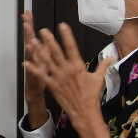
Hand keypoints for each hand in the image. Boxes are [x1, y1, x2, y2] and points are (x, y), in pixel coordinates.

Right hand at [21, 11, 47, 126]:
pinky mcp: (33, 75)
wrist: (35, 93)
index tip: (28, 13)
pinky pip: (32, 68)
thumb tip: (48, 40)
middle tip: (26, 18)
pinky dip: (29, 62)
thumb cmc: (42, 77)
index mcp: (38, 52)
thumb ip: (47, 50)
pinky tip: (27, 55)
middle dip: (28, 29)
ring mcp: (32, 66)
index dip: (31, 24)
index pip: (34, 35)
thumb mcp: (46, 61)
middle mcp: (32, 56)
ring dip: (28, 42)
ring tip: (28, 33)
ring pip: (29, 52)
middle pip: (30, 40)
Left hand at [23, 22, 112, 137]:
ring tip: (32, 41)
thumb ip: (103, 65)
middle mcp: (67, 69)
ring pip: (47, 61)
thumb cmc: (92, 95)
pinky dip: (33, 69)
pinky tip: (26, 63)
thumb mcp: (98, 78)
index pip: (72, 47)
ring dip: (39, 51)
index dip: (66, 36)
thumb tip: (112, 56)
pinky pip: (41, 76)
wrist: (84, 111)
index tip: (62, 25)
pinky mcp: (52, 85)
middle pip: (56, 52)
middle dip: (49, 40)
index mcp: (78, 66)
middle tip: (42, 30)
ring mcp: (58, 77)